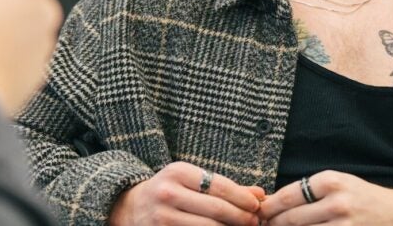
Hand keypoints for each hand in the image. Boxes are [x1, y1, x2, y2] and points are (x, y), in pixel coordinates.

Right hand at [107, 161, 261, 225]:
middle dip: (241, 217)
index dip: (242, 198)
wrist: (132, 207)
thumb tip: (260, 194)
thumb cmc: (170, 191)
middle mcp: (167, 194)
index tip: (257, 206)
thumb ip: (225, 187)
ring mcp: (162, 218)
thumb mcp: (192, 181)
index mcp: (177, 173)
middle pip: (216, 209)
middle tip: (255, 222)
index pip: (219, 186)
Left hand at [259, 171, 392, 224]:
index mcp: (331, 182)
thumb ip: (308, 191)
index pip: (289, 196)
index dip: (269, 207)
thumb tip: (272, 202)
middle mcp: (338, 203)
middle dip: (274, 224)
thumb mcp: (337, 183)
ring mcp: (345, 225)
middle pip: (292, 219)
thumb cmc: (361, 196)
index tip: (259, 212)